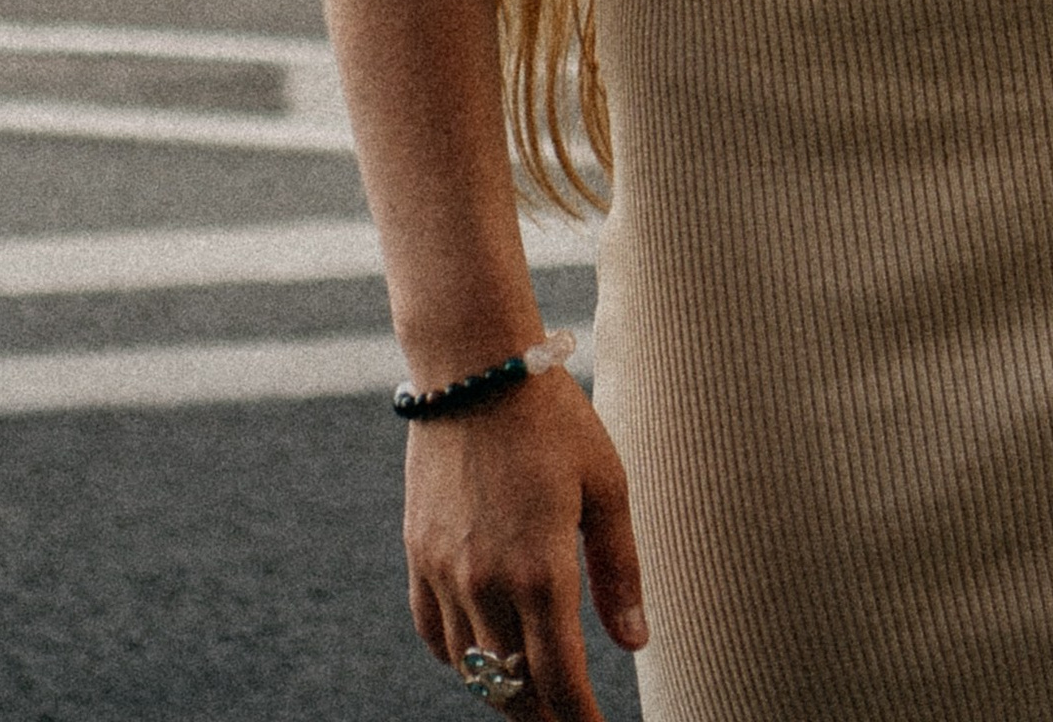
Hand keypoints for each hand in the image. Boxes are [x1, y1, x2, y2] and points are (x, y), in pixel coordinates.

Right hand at [404, 371, 646, 717]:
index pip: (560, 683)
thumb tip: (635, 644)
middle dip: (544, 716)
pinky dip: (458, 658)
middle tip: (569, 719)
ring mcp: (445, 573)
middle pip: (513, 688)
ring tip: (533, 696)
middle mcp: (487, 584)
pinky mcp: (418, 554)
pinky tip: (483, 655)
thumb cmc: (553, 418)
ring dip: (503, 691)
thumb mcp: (606, 486)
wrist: (474, 366)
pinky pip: (434, 634)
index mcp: (542, 571)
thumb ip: (619, 571)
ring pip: (471, 669)